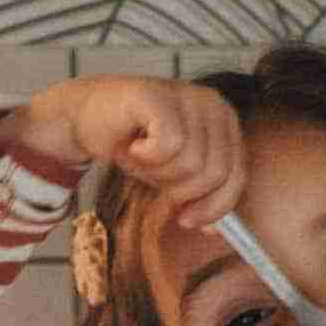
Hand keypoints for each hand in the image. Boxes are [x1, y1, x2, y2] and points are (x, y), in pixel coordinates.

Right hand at [0, 75, 245, 228]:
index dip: (214, 206)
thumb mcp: (175, 178)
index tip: (187, 220)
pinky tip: (133, 145)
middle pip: (215, 173)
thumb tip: (215, 231)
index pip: (237, 175)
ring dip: (158, 172)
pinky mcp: (159, 95)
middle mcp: (213, 103)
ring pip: (191, 162)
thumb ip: (200, 199)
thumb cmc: (136, 145)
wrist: (88, 119)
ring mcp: (187, 95)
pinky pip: (168, 145)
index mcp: (226, 121)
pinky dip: (146, 156)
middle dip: (181, 189)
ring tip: (142, 157)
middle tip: (155, 178)